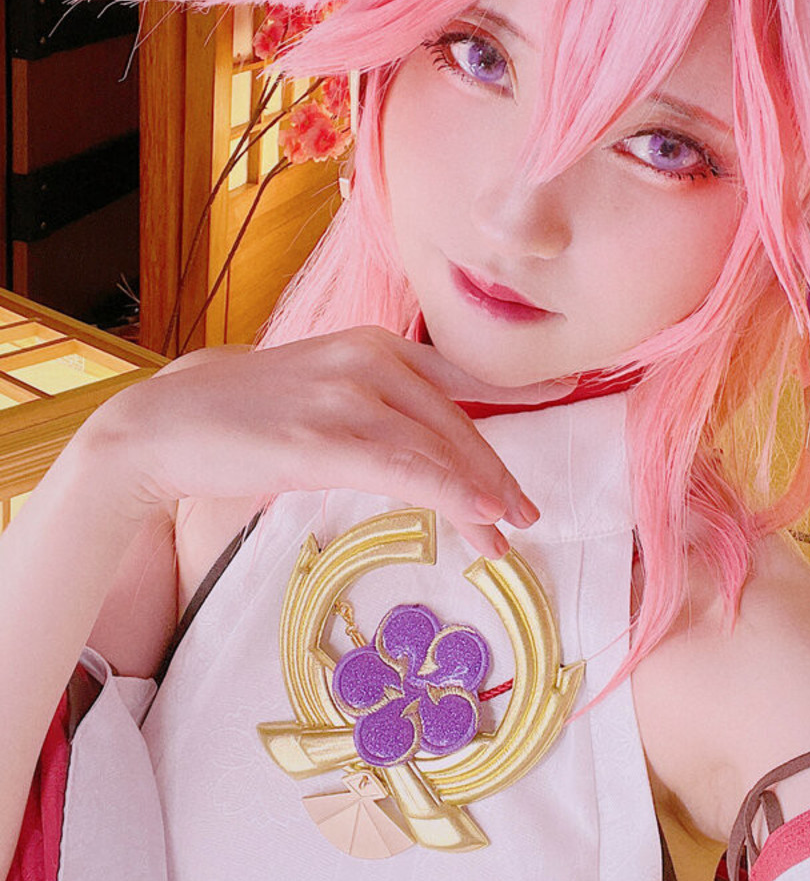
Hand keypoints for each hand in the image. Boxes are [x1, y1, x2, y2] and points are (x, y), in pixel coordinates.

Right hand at [92, 328, 570, 557]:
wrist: (172, 419)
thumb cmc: (253, 411)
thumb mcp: (330, 391)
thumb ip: (382, 406)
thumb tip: (433, 447)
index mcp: (379, 346)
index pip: (463, 380)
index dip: (517, 396)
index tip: (565, 399)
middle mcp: (373, 360)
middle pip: (460, 422)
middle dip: (499, 472)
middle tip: (529, 514)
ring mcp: (349, 395)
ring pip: (439, 449)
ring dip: (482, 495)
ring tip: (508, 534)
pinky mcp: (324, 437)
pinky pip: (404, 469)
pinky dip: (450, 492)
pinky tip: (479, 514)